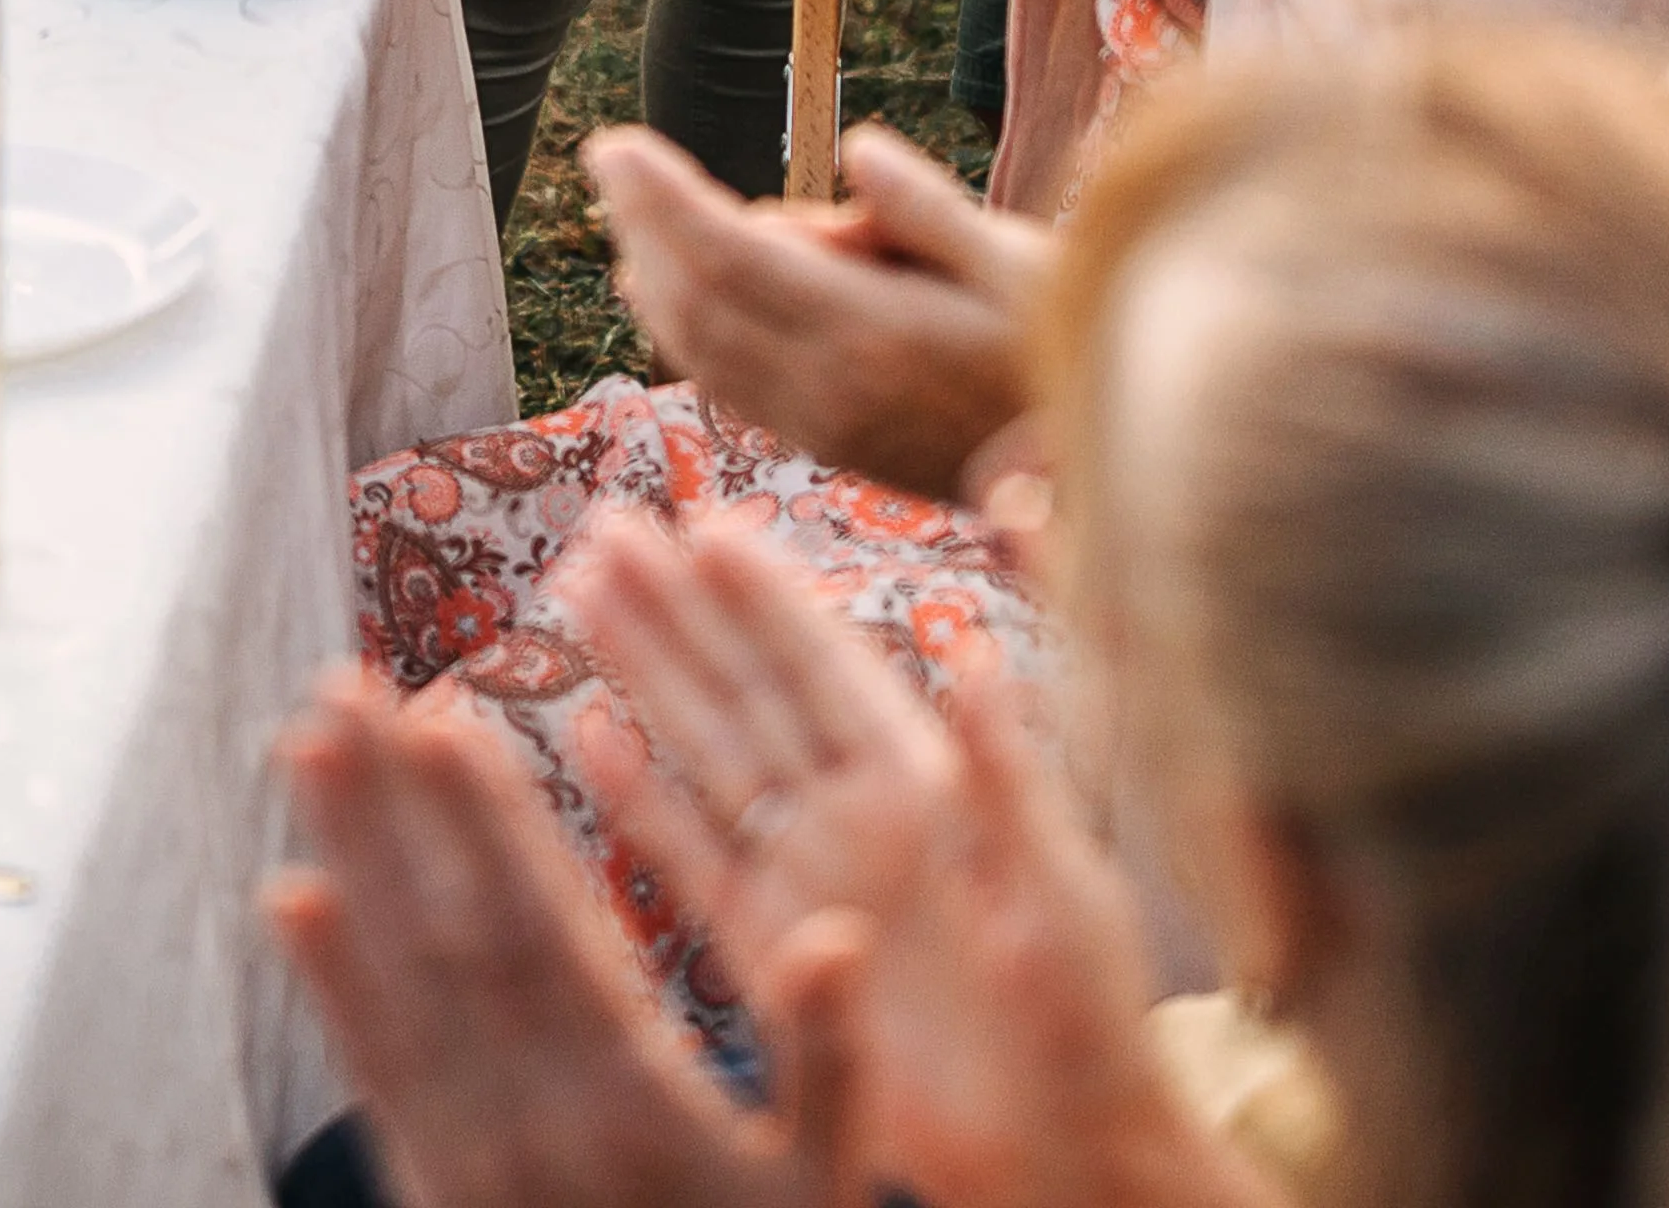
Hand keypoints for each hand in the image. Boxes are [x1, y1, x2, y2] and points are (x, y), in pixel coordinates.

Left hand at [268, 676, 850, 1207]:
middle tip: (339, 685)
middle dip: (394, 806)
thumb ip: (831, 1061)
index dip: (493, 824)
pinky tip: (287, 899)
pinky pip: (369, 1072)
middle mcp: (532, 1119)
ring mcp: (469, 1157)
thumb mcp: (823, 1190)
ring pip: (394, 984)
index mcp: (632, 1101)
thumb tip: (840, 932)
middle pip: (448, 935)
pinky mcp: (432, 1188)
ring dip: (345, 857)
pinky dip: (325, 984)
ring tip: (306, 745)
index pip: (546, 932)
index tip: (447, 716)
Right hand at [558, 517, 1246, 1207]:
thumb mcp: (1060, 890)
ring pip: (707, 751)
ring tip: (583, 591)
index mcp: (927, 788)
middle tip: (612, 525)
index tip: (708, 523)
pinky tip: (588, 734)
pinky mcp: (767, 950)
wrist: (1056, 1149)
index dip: (770, 596)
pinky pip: (690, 858)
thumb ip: (1006, 777)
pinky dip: (638, 798)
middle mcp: (855, 816)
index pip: (830, 668)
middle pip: (750, 688)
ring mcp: (805, 877)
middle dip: (682, 607)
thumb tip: (975, 656)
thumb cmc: (1086, 1022)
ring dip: (646, 672)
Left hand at [585, 120, 1043, 499]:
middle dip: (645, 226)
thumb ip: (930, 211)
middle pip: (702, 301)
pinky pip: (735, 387)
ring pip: (708, 352)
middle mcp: (832, 392)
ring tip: (625, 219)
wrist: (1108, 478)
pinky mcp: (836, 449)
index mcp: (874, 335)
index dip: (663, 199)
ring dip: (657, 281)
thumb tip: (855, 149)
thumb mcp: (1025, 263)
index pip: (732, 256)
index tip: (614, 145)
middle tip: (606, 159)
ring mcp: (828, 430)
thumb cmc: (1076, 344)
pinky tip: (670, 302)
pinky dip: (689, 336)